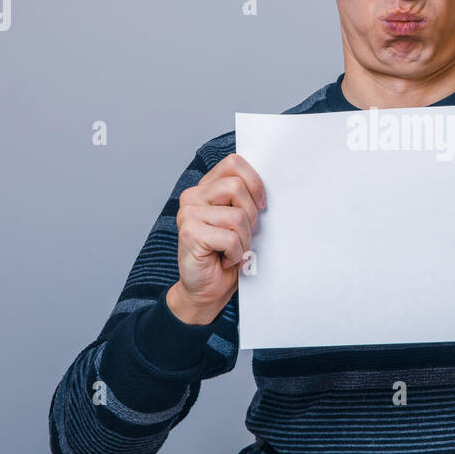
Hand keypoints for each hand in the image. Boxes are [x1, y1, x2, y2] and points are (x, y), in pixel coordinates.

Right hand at [170, 153, 265, 324]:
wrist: (207, 290)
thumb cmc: (226, 255)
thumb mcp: (241, 222)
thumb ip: (245, 200)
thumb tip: (266, 188)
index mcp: (206, 188)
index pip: (233, 163)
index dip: (254, 182)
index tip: (261, 205)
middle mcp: (193, 196)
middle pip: (237, 187)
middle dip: (250, 216)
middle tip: (241, 236)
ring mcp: (188, 213)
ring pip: (237, 216)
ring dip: (243, 240)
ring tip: (231, 250)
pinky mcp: (190, 232)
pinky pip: (230, 238)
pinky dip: (236, 254)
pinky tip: (224, 260)